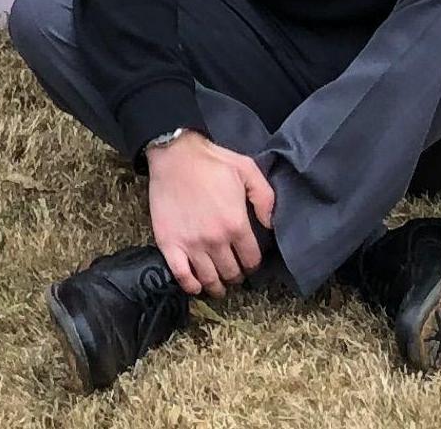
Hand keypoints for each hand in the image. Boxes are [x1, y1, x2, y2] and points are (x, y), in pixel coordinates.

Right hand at [145, 132, 275, 296]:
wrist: (174, 154)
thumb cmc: (211, 161)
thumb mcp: (247, 169)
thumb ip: (265, 198)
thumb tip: (270, 225)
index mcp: (235, 224)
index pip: (251, 260)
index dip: (252, 264)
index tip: (249, 262)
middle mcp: (216, 240)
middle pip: (231, 273)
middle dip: (236, 275)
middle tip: (234, 271)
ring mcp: (192, 244)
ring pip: (209, 280)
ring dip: (217, 285)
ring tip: (218, 284)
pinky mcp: (170, 244)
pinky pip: (182, 277)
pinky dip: (191, 286)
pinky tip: (196, 284)